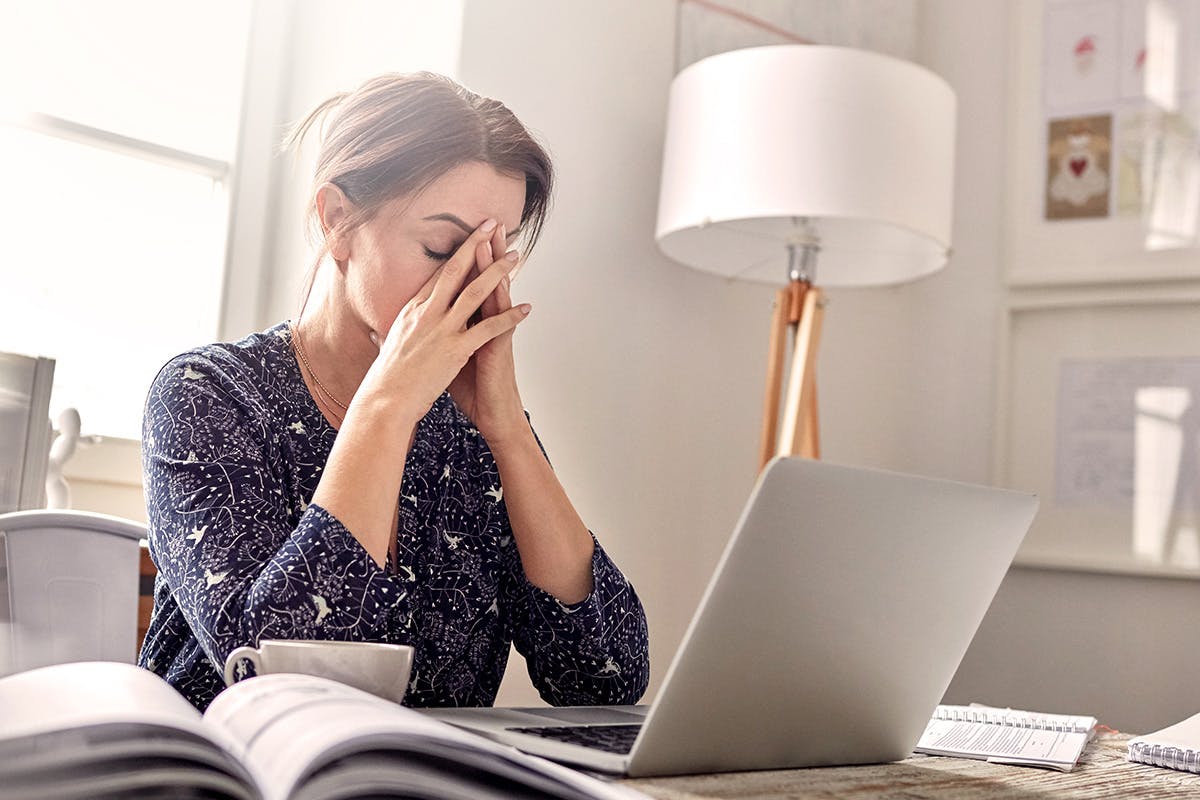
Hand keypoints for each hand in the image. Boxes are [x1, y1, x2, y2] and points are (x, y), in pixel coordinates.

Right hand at [360, 219, 530, 425]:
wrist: (384, 401)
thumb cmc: (386, 379)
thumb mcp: (387, 348)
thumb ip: (389, 336)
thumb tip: (378, 333)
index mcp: (412, 311)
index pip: (437, 275)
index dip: (455, 253)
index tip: (469, 237)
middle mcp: (426, 314)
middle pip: (454, 270)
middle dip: (475, 244)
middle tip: (492, 223)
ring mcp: (441, 330)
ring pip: (475, 292)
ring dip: (497, 271)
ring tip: (515, 255)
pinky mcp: (455, 349)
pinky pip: (488, 328)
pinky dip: (509, 317)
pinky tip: (526, 308)